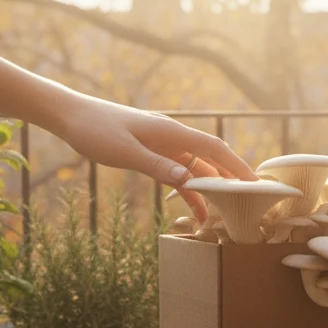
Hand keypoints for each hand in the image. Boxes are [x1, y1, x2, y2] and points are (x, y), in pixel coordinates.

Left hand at [52, 93, 255, 219]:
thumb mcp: (125, 152)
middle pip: (211, 158)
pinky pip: (177, 171)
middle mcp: (172, 136)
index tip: (255, 182)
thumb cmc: (95, 130)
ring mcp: (162, 144)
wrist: (71, 115)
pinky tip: (194, 206)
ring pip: (195, 167)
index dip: (237, 165)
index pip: (214, 148)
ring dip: (210, 188)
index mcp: (171, 132)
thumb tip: (188, 181)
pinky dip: (188, 187)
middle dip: (231, 178)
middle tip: (250, 200)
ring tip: (224, 212)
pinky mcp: (151, 151)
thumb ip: (157, 167)